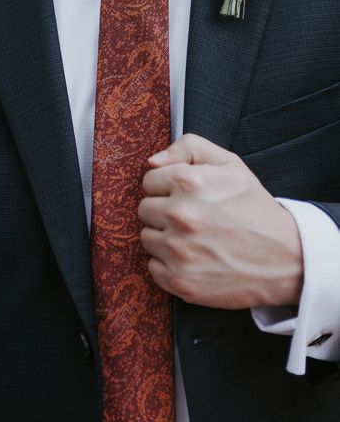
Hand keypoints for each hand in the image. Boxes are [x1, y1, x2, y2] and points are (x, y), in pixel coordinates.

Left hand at [138, 134, 303, 308]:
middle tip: (192, 217)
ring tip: (194, 238)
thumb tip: (152, 162)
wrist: (286, 257)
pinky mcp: (180, 281)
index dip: (166, 187)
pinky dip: (168, 264)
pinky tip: (192, 258)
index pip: (148, 181)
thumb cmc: (254, 207)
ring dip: (164, 237)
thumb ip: (188, 148)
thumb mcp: (230, 163)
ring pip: (146, 238)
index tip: (185, 196)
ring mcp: (178, 251)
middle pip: (144, 209)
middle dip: (163, 211)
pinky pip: (153, 267)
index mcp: (188, 182)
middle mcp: (179, 215)